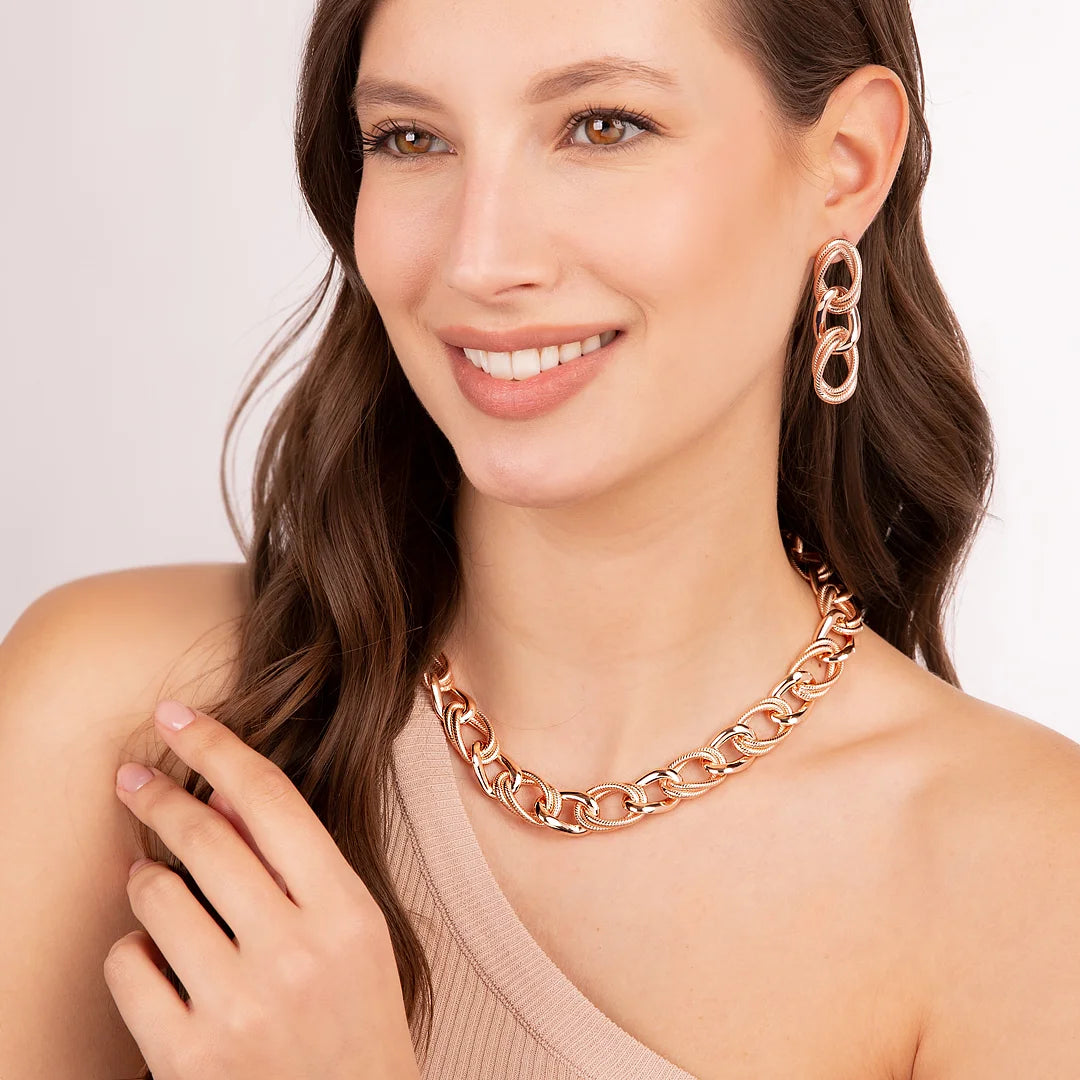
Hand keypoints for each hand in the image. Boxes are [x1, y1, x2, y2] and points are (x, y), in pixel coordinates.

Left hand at [105, 699, 420, 1079]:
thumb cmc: (357, 1021)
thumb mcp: (353, 933)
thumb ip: (295, 864)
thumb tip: (223, 798)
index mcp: (346, 912)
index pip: (270, 800)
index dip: (217, 746)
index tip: (177, 716)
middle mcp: (294, 953)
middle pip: (204, 836)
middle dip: (157, 794)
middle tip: (132, 777)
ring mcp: (238, 1008)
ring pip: (154, 896)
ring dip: (147, 882)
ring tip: (159, 891)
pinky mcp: (185, 1059)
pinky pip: (127, 964)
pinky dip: (133, 952)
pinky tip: (157, 959)